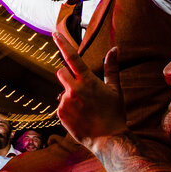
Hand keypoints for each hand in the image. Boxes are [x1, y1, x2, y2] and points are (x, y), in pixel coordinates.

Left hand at [53, 34, 127, 149]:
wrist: (108, 138)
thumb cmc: (114, 113)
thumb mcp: (115, 89)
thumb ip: (112, 68)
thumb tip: (114, 49)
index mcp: (88, 81)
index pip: (72, 57)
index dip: (62, 43)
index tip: (55, 33)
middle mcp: (74, 90)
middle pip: (61, 72)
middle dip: (68, 76)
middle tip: (82, 88)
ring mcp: (65, 102)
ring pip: (62, 90)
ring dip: (69, 94)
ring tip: (84, 108)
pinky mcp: (59, 113)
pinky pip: (60, 105)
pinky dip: (68, 108)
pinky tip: (79, 116)